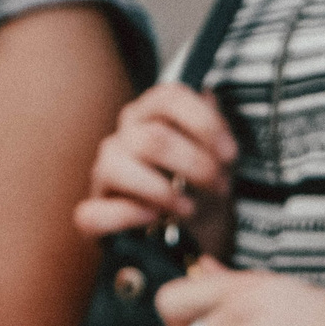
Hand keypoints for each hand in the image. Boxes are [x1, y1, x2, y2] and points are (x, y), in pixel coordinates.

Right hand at [74, 82, 237, 255]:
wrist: (192, 229)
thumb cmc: (197, 185)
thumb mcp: (214, 154)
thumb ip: (212, 124)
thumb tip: (209, 97)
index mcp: (152, 114)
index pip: (169, 98)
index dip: (204, 124)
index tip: (229, 152)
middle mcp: (125, 136)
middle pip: (152, 138)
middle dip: (194, 165)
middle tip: (217, 184)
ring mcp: (106, 173)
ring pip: (116, 167)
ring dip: (162, 192)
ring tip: (189, 207)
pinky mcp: (95, 212)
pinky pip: (95, 212)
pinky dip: (126, 215)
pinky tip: (153, 217)